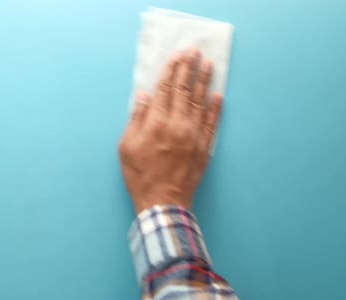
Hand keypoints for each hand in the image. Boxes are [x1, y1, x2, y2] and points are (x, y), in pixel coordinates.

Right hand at [119, 48, 221, 211]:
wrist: (162, 202)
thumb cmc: (140, 175)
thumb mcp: (126, 147)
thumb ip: (136, 119)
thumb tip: (144, 96)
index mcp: (156, 123)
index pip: (165, 90)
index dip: (171, 71)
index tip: (177, 56)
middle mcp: (177, 125)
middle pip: (184, 91)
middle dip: (189, 69)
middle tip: (194, 52)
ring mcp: (194, 136)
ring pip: (201, 102)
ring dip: (205, 82)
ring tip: (208, 65)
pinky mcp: (204, 147)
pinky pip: (212, 123)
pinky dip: (215, 108)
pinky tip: (218, 95)